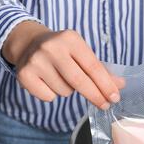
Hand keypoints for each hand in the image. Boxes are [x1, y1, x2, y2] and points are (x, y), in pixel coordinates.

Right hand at [2, 21, 124, 108]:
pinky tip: (49, 81)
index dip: (106, 84)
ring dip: (69, 91)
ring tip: (63, 78)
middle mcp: (52, 48)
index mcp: (71, 39)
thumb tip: (120, 85)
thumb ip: (101, 70)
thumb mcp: (82, 53)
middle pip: (79, 81)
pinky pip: (48, 96)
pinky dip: (52, 94)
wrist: (29, 43)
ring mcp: (36, 61)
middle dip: (95, 96)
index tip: (114, 97)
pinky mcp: (24, 74)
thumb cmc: (64, 51)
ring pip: (64, 91)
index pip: (93, 66)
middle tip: (105, 105)